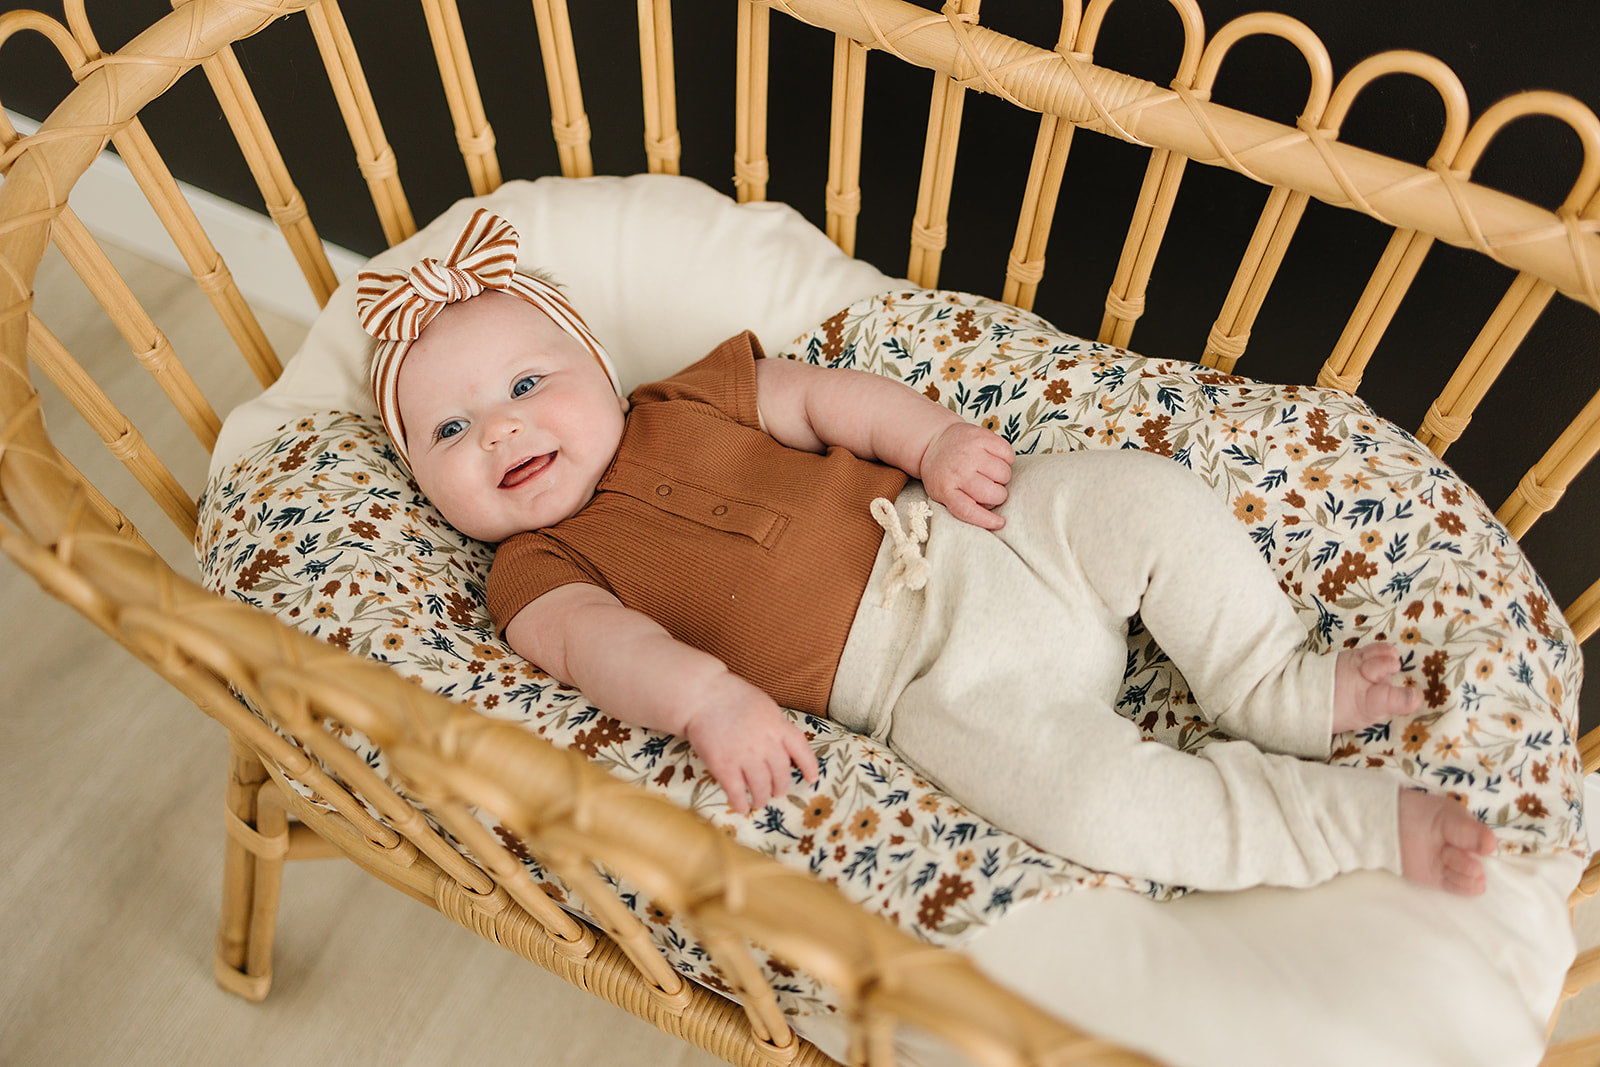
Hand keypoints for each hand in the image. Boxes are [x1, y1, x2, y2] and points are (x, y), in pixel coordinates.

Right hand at [681, 676, 819, 813]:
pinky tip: (741, 808)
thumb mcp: (764, 706)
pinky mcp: (724, 766)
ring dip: (761, 798)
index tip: (812, 778)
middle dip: (780, 788)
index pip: (801, 750)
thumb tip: (783, 746)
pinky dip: (740, 803)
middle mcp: (766, 744)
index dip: (808, 766)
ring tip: (759, 802)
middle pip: (780, 775)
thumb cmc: (732, 697)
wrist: (702, 696)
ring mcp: (745, 756)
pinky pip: (736, 791)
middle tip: (776, 792)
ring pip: (760, 787)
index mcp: (778, 726)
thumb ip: (775, 726)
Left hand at [919, 421, 1014, 529]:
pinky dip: (1007, 459)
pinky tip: (996, 459)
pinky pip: (1009, 455)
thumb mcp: (942, 493)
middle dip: (997, 495)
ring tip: (991, 473)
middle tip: (990, 488)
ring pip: (1004, 474)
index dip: (987, 520)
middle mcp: (958, 471)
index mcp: (946, 489)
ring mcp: (971, 453)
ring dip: (1002, 477)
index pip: (968, 510)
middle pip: (993, 494)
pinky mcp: (982, 437)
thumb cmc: (942, 472)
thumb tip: (992, 520)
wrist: (933, 441)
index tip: (1000, 522)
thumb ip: (962, 505)